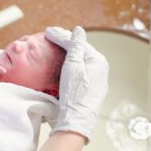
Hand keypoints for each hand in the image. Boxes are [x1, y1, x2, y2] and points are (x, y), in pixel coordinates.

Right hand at [45, 26, 108, 141]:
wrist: (76, 121)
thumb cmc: (74, 93)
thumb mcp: (73, 65)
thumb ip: (76, 46)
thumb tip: (79, 30)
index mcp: (98, 61)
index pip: (79, 43)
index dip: (63, 36)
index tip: (49, 31)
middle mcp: (101, 69)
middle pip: (82, 51)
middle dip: (67, 43)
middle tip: (51, 35)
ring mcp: (97, 80)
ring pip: (82, 61)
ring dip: (70, 53)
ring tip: (57, 47)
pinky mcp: (92, 89)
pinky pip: (83, 71)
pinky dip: (73, 64)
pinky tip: (66, 64)